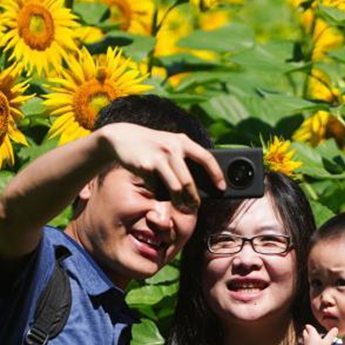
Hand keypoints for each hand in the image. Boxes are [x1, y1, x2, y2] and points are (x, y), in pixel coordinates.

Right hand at [93, 122, 224, 209]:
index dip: (216, 174)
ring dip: (180, 202)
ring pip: (175, 188)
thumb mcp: (170, 143)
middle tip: (196, 206)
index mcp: (183, 141)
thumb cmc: (153, 144)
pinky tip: (157, 191)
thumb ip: (184, 156)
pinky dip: (158, 192)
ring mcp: (159, 157)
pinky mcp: (145, 166)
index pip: (206, 158)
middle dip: (194, 198)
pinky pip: (156, 187)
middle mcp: (172, 148)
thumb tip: (199, 183)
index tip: (221, 187)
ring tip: (182, 207)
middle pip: (189, 181)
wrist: (122, 137)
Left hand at [302, 324, 337, 344]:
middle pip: (305, 333)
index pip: (309, 328)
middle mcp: (307, 339)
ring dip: (307, 338)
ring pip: (305, 340)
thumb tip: (336, 328)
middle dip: (306, 331)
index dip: (309, 326)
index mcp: (312, 335)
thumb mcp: (327, 342)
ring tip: (310, 339)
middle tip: (308, 331)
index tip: (307, 325)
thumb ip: (331, 335)